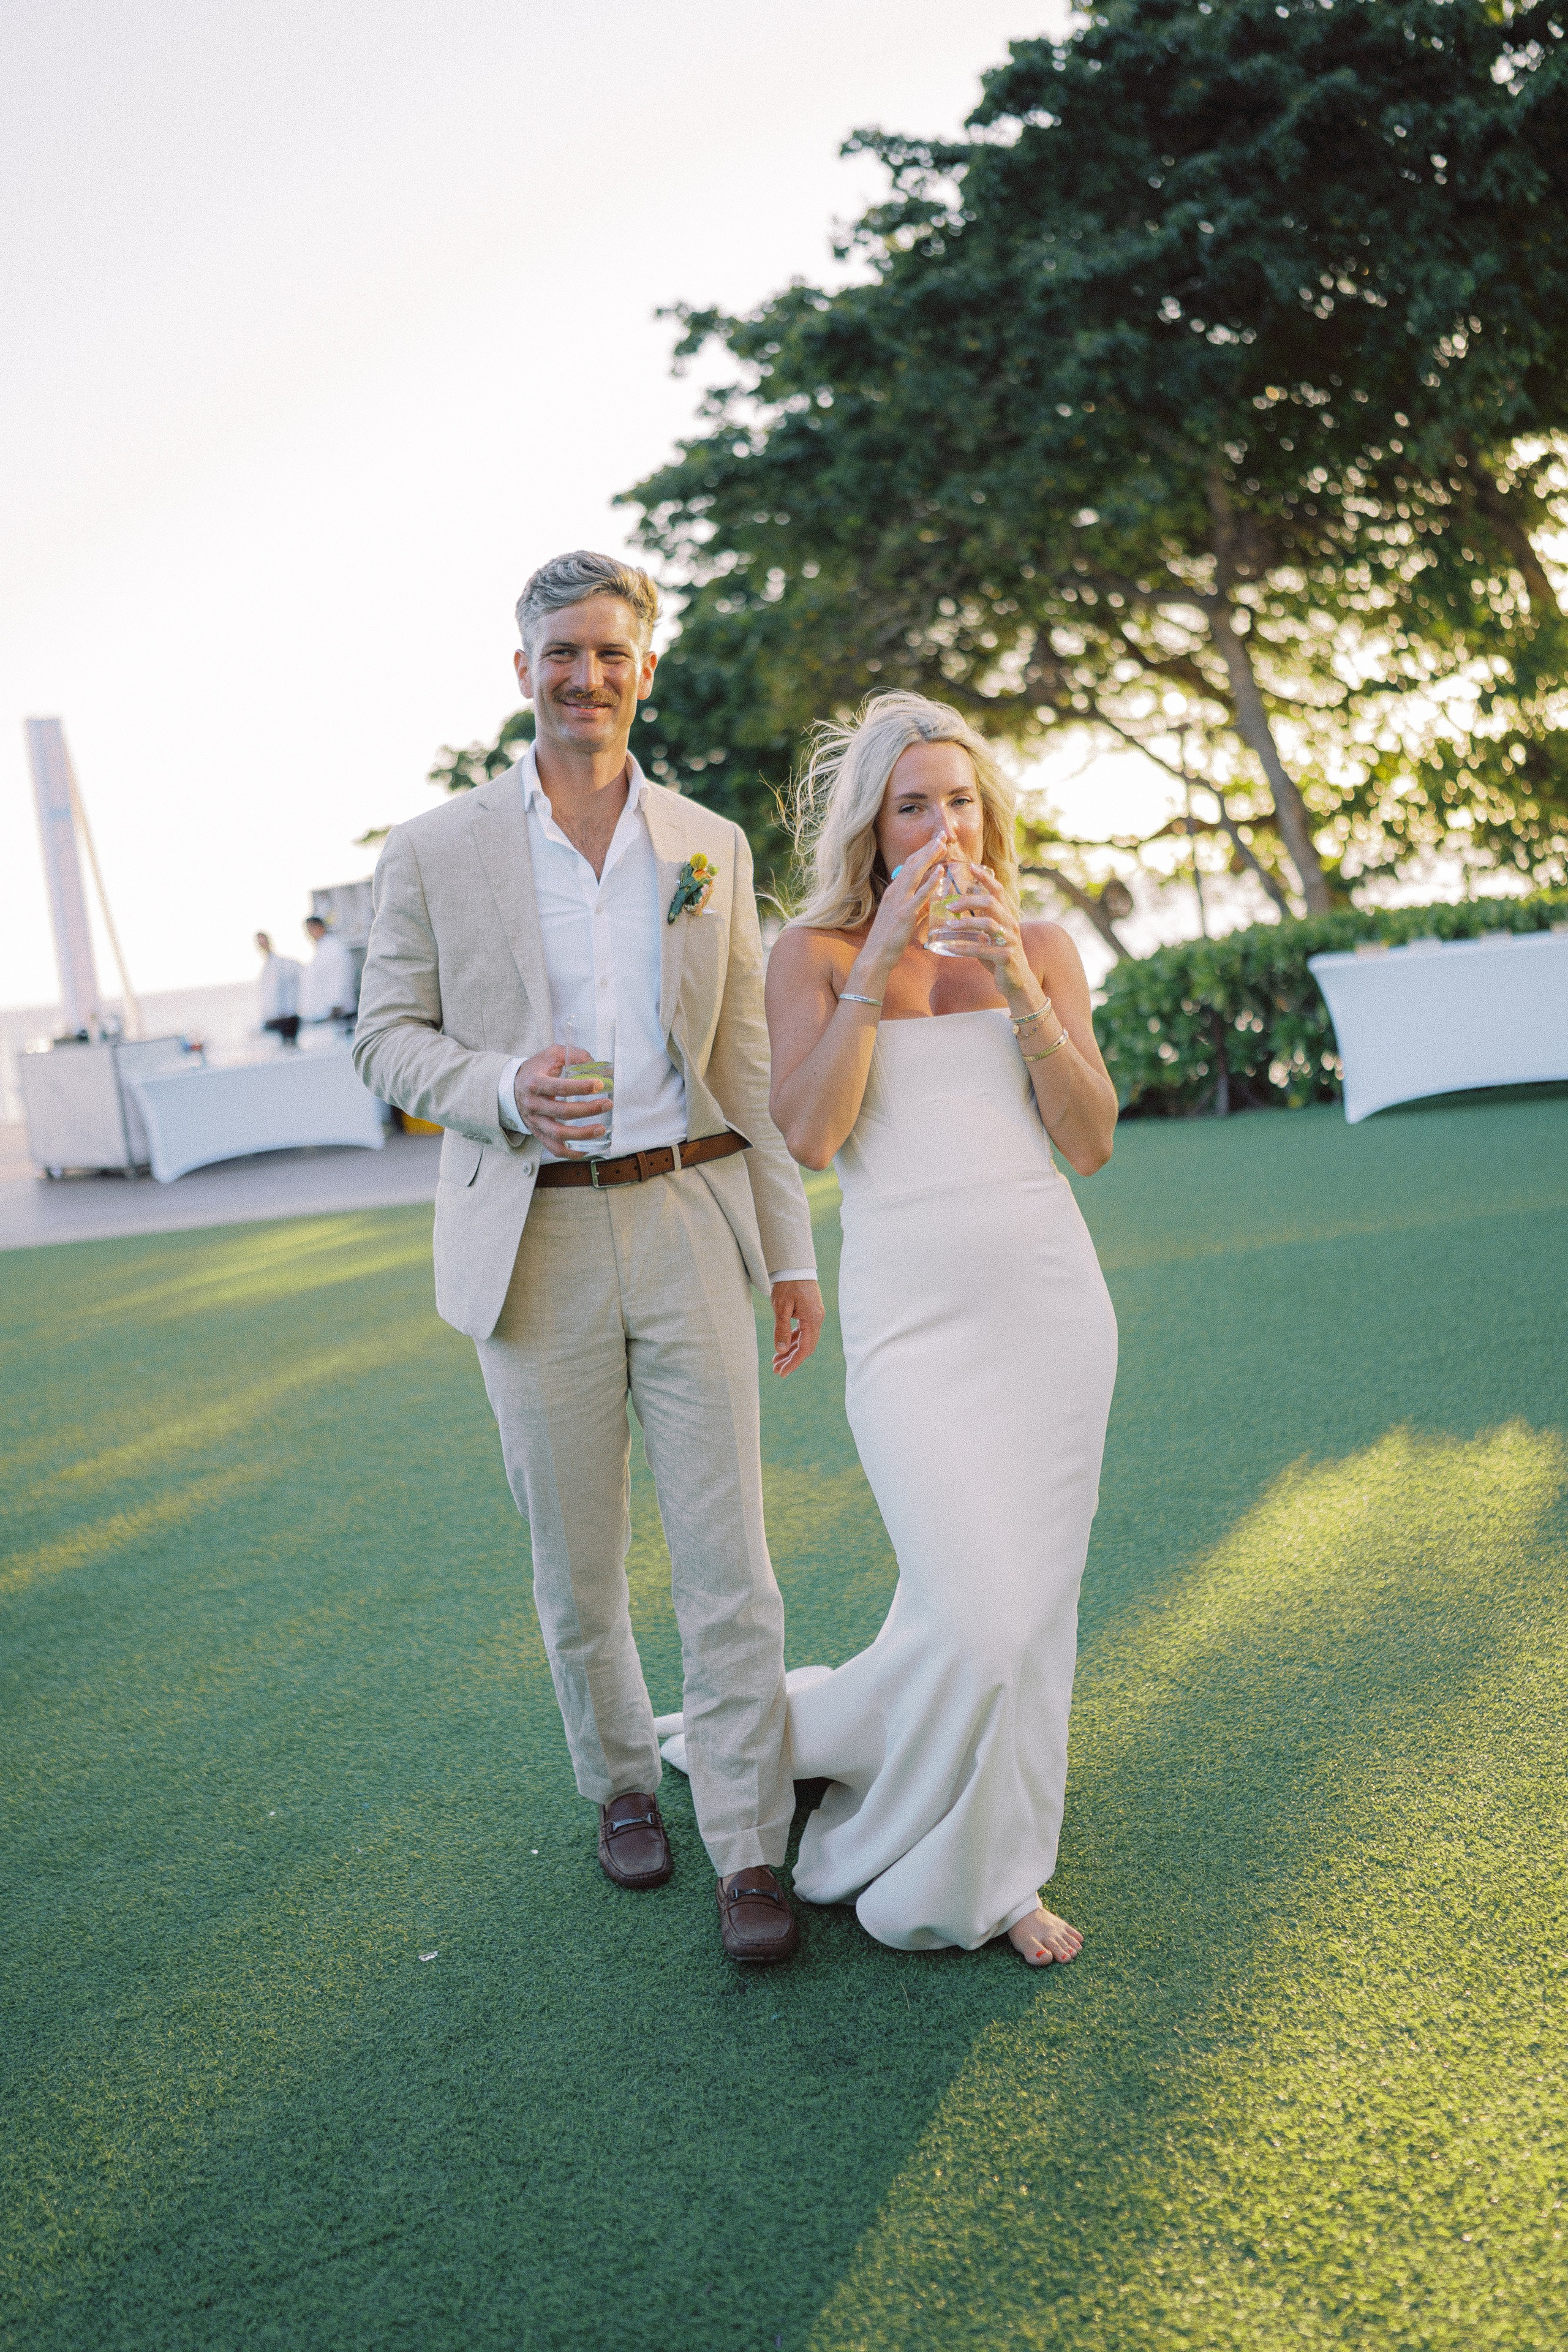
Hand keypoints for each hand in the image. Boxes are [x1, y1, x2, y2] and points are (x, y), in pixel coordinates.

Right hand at [511, 1046, 611, 1154]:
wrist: (514, 1086)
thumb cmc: (536, 1070)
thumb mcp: (551, 1055)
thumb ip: (573, 1055)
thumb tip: (595, 1063)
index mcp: (535, 1083)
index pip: (560, 1088)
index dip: (581, 1087)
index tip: (600, 1084)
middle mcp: (533, 1104)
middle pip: (563, 1112)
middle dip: (588, 1109)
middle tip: (607, 1104)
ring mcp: (535, 1121)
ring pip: (559, 1133)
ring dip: (582, 1134)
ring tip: (601, 1129)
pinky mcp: (538, 1133)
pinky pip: (553, 1147)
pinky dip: (570, 1153)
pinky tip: (586, 1149)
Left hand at [771, 1279, 823, 1377]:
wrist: (794, 1267)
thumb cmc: (787, 1284)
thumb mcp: (781, 1307)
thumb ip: (781, 1329)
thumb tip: (781, 1350)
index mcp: (812, 1319)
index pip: (805, 1348)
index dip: (793, 1362)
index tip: (782, 1373)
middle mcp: (817, 1320)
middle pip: (806, 1347)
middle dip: (791, 1360)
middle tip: (776, 1371)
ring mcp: (814, 1317)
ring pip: (804, 1341)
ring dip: (791, 1352)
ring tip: (776, 1363)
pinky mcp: (809, 1314)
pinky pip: (802, 1332)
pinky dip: (792, 1341)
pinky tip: (782, 1348)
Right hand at [857, 833, 949, 976]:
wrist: (876, 956)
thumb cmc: (889, 940)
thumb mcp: (903, 918)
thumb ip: (917, 906)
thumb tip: (931, 898)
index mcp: (894, 892)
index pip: (909, 866)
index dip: (923, 853)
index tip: (935, 843)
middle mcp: (895, 892)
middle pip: (912, 864)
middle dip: (928, 849)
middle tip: (941, 836)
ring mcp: (899, 902)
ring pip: (915, 874)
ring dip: (929, 858)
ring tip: (942, 846)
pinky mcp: (905, 914)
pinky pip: (919, 895)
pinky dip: (930, 883)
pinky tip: (940, 873)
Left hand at [944, 867, 1037, 1002]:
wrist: (1017, 982)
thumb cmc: (999, 956)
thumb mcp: (989, 936)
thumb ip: (977, 921)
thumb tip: (954, 908)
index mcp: (1007, 916)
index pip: (998, 890)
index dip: (985, 877)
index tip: (969, 866)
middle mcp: (1011, 924)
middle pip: (991, 902)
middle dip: (968, 900)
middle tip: (949, 905)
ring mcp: (1010, 940)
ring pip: (988, 924)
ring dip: (966, 923)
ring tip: (948, 926)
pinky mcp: (1006, 957)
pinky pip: (983, 949)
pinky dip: (964, 948)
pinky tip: (950, 948)